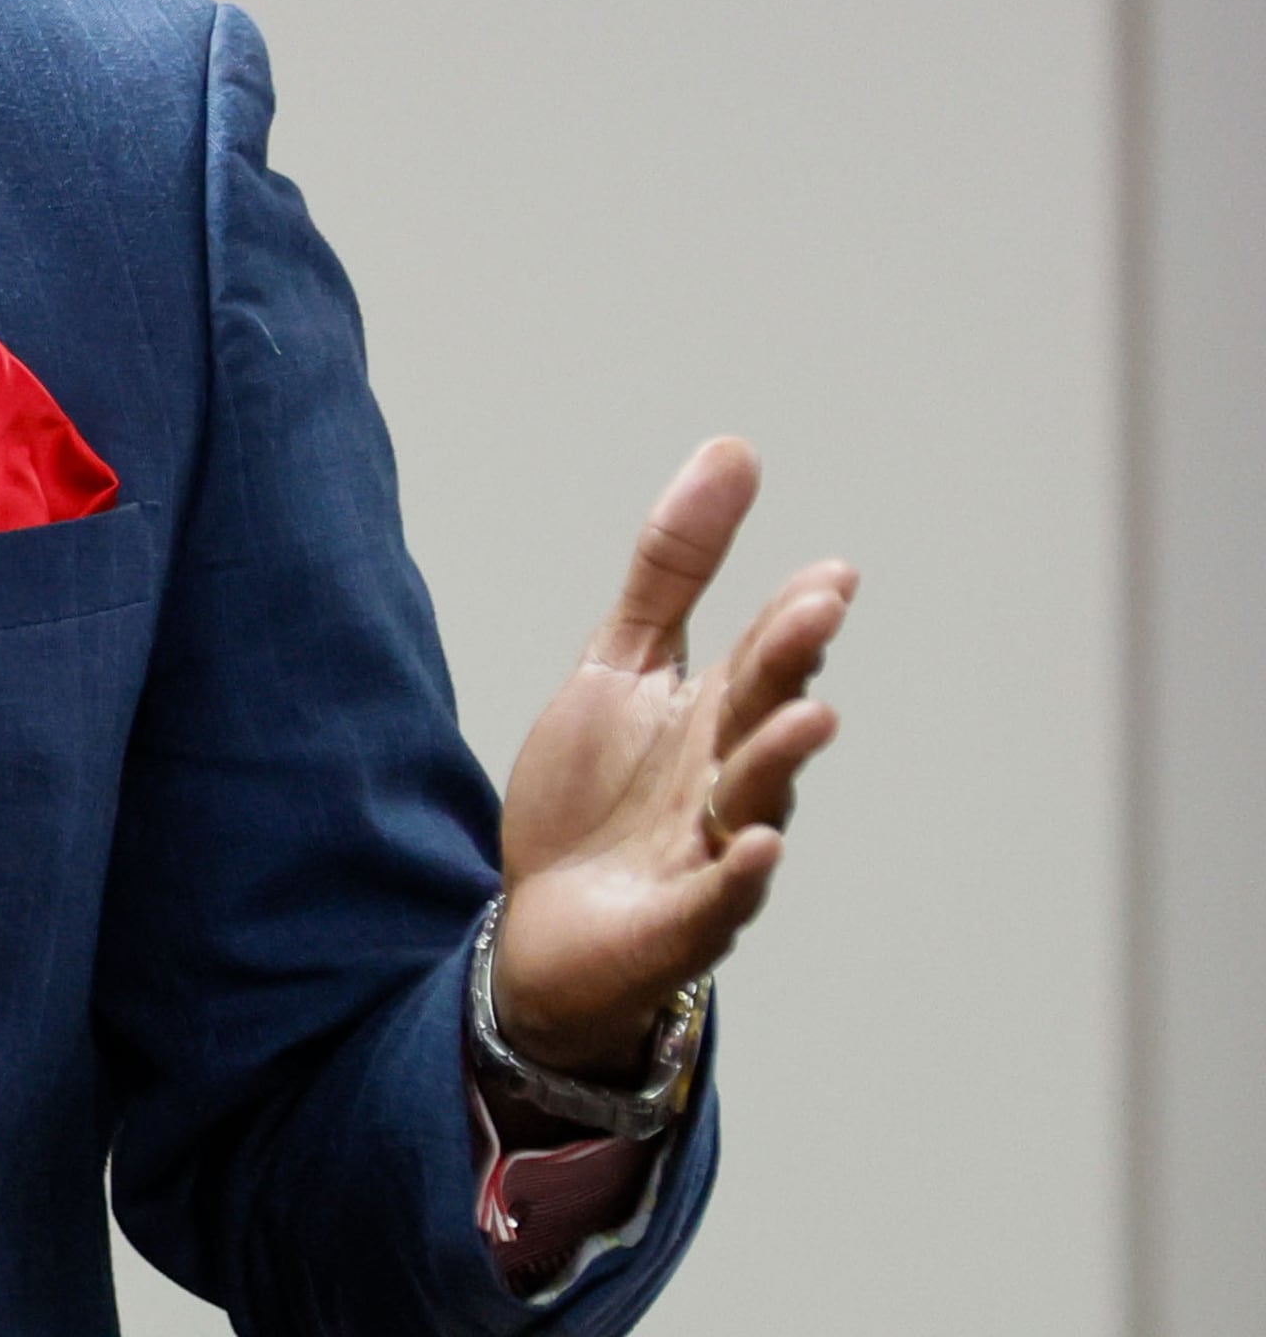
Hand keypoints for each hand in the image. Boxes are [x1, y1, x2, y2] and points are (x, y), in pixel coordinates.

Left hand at [493, 437, 857, 1076]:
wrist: (546, 925)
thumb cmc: (597, 793)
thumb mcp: (621, 662)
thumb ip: (674, 568)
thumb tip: (734, 450)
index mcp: (716, 716)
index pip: (763, 657)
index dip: (792, 620)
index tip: (829, 574)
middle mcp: (728, 780)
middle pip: (763, 716)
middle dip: (789, 666)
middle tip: (817, 610)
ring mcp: (711, 852)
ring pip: (756, 801)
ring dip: (780, 759)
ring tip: (809, 715)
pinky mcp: (682, 922)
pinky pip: (720, 899)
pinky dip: (740, 875)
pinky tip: (754, 847)